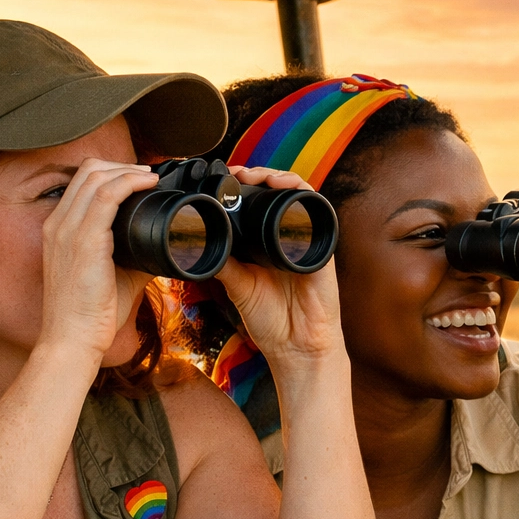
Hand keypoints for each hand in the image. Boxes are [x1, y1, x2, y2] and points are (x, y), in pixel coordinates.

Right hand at [38, 158, 157, 360]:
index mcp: (59, 229)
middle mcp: (58, 223)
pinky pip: (107, 196)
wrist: (72, 339)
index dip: (112, 172)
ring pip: (96, 177)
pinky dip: (130, 183)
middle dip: (122, 165)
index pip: (81, 182)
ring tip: (151, 177)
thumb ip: (133, 256)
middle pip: (88, 171)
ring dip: (129, 170)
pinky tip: (148, 183)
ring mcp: (67, 230)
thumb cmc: (89, 314)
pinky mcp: (84, 241)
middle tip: (148, 175)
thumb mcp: (110, 276)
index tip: (138, 179)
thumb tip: (165, 247)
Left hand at [213, 168, 346, 366]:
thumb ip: (223, 262)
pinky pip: (316, 209)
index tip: (220, 179)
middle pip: (274, 192)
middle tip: (235, 172)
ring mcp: (305, 238)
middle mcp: (285, 236)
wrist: (297, 346)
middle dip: (255, 175)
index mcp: (263, 244)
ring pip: (294, 193)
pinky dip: (301, 191)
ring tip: (255, 175)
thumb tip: (196, 241)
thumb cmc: (271, 320)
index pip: (253, 204)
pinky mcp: (322, 244)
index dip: (239, 187)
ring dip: (276, 177)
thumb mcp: (238, 286)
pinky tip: (284, 185)